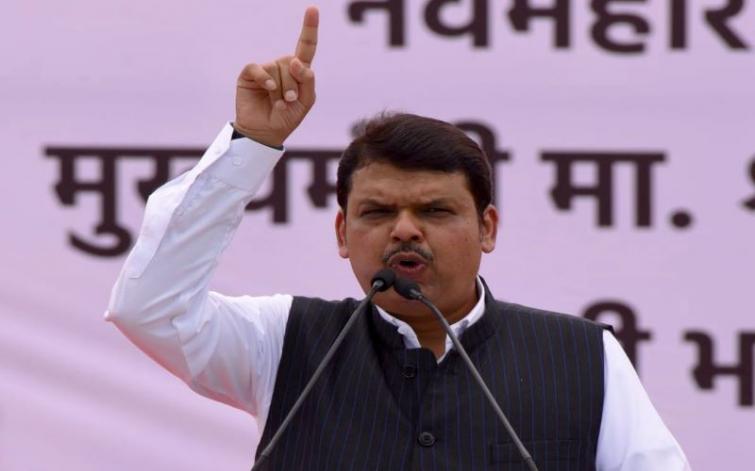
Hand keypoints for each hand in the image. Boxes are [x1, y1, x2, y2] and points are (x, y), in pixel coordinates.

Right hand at [234, 6, 318, 146]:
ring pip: (277, 68)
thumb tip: (298, 62)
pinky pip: (259, 68)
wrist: (265, 133)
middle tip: (289, 101)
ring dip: (281, 90)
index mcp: (299, 71)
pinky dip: (265, 79)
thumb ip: (307, 82)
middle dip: (293, 85)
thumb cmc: (286, 118)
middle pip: (293, 62)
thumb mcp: (305, 102)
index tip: (313, 9)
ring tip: (277, 104)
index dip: (309, 28)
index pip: (306, 47)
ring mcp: (266, 69)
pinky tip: (268, 89)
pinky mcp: (250, 74)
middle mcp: (283, 66)